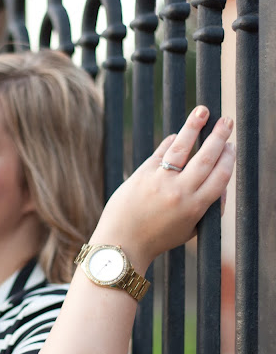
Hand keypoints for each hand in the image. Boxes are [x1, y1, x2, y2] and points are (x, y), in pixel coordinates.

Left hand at [90, 106, 235, 271]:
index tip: (232, 146)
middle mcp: (180, 192)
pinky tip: (177, 134)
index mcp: (196, 207)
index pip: (221, 176)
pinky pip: (160, 152)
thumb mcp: (189, 230)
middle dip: (220, 136)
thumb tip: (221, 183)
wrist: (121, 243)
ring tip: (203, 111)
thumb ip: (207, 209)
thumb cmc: (156, 238)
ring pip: (182, 147)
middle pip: (207, 157)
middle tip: (228, 121)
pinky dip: (171, 141)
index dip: (229, 158)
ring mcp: (160, 181)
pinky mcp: (141, 174)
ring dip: (195, 126)